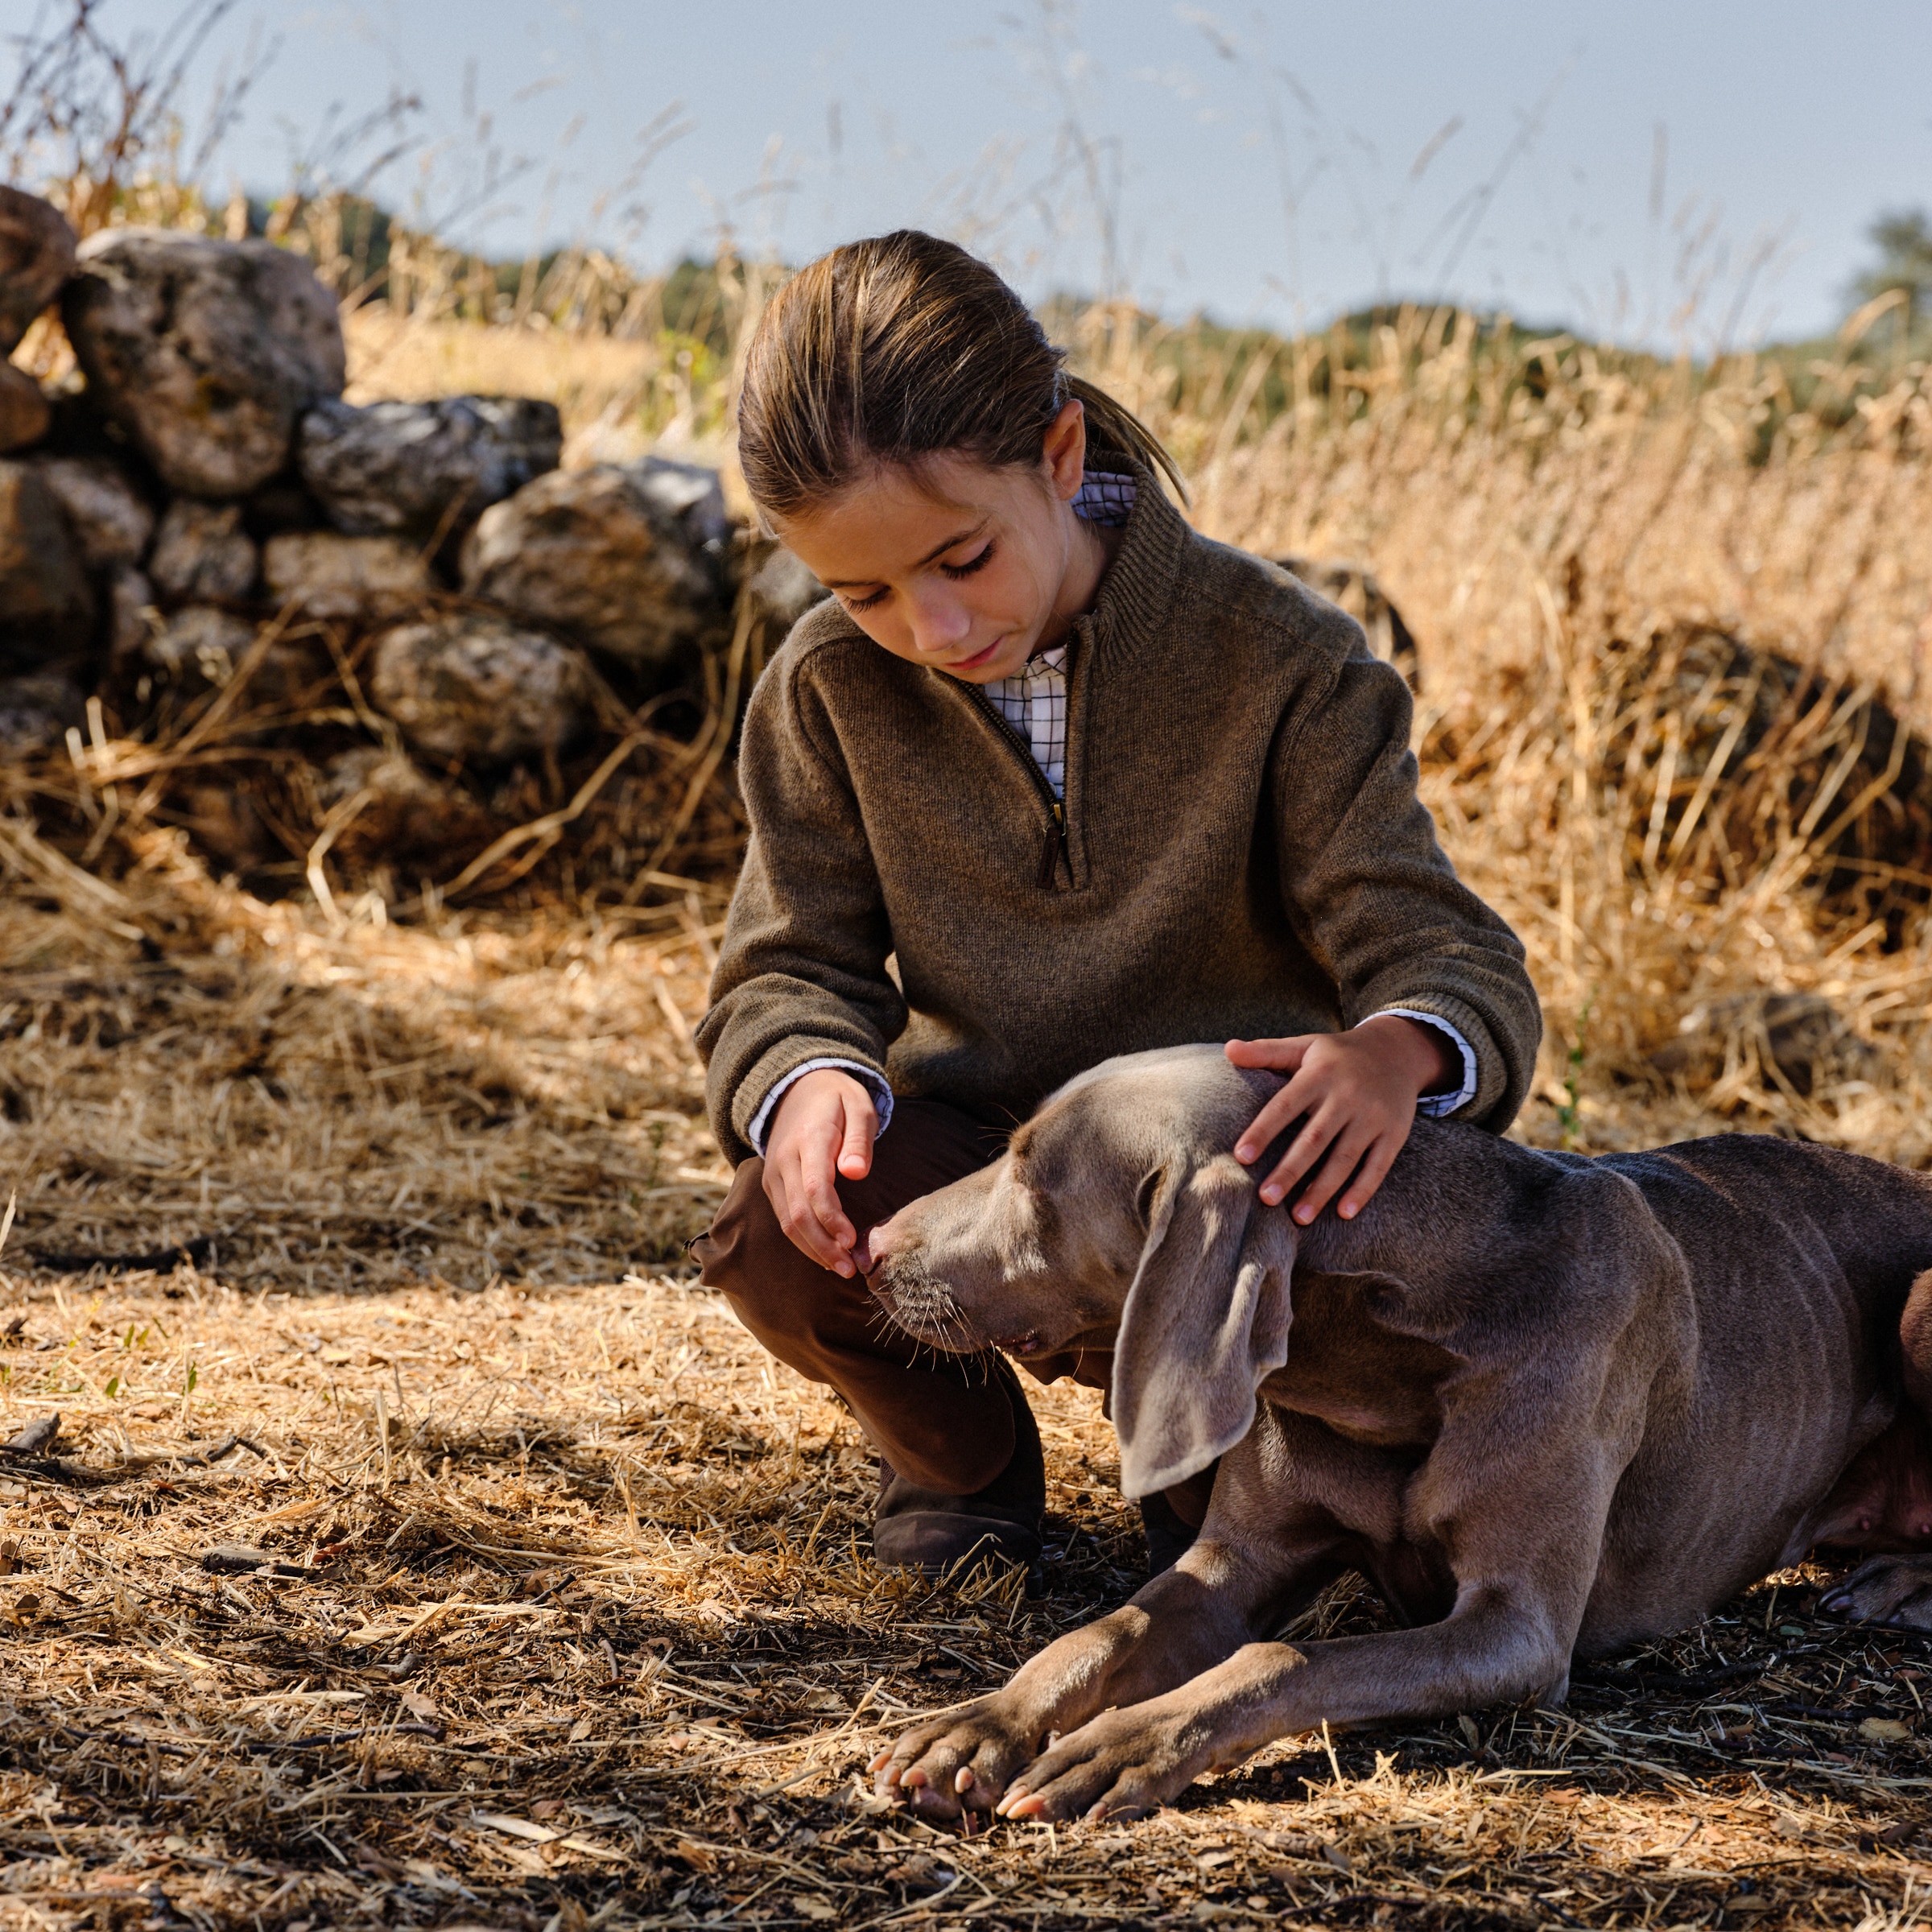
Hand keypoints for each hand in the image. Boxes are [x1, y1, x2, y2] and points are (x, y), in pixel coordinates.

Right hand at [762, 1068, 878, 1274]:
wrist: (797, 1088)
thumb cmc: (838, 1099)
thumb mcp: (859, 1106)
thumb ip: (860, 1139)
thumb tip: (857, 1172)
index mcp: (809, 1140)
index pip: (815, 1188)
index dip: (831, 1220)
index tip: (851, 1241)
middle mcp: (784, 1160)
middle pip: (797, 1214)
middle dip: (823, 1246)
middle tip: (850, 1269)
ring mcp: (773, 1173)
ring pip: (786, 1222)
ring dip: (812, 1249)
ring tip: (840, 1268)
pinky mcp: (771, 1184)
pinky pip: (783, 1218)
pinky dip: (802, 1240)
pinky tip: (824, 1253)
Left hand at [1225, 1016, 1451, 1224]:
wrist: (1398, 1051)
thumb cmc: (1338, 1055)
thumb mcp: (1304, 1045)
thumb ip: (1266, 1052)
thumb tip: (1228, 1049)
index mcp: (1319, 1074)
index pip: (1285, 1106)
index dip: (1263, 1131)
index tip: (1241, 1157)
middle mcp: (1346, 1096)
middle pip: (1314, 1139)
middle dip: (1290, 1170)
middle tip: (1266, 1198)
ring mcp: (1373, 1116)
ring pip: (1344, 1158)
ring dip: (1322, 1189)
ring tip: (1299, 1216)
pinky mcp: (1394, 1133)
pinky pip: (1378, 1166)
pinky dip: (1363, 1190)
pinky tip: (1344, 1212)